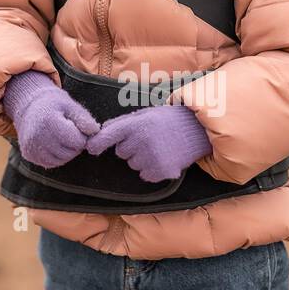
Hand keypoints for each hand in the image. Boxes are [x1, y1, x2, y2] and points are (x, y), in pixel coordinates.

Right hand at [2, 70, 99, 167]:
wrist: (29, 107)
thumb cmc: (54, 105)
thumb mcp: (70, 105)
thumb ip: (84, 119)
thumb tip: (95, 132)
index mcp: (49, 122)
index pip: (77, 142)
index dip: (82, 136)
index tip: (77, 127)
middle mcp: (37, 136)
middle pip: (69, 153)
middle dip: (74, 145)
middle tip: (70, 133)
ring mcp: (31, 147)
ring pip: (61, 161)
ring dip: (66, 152)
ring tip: (62, 137)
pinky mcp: (29, 155)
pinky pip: (50, 163)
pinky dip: (56, 157)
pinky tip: (53, 144)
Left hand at [85, 103, 211, 182]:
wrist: (198, 129)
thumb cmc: (169, 120)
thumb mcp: (146, 114)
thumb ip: (124, 123)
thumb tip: (101, 133)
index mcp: (136, 124)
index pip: (110, 134)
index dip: (98, 143)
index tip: (91, 149)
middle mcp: (141, 140)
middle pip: (121, 153)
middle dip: (131, 148)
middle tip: (148, 139)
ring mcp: (151, 157)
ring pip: (133, 165)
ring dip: (141, 159)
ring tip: (159, 147)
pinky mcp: (161, 171)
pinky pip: (145, 175)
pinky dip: (152, 170)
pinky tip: (164, 158)